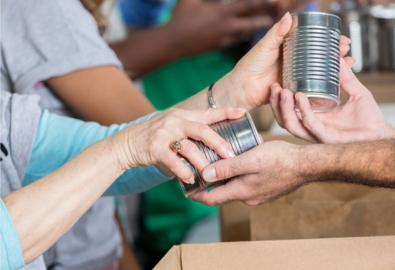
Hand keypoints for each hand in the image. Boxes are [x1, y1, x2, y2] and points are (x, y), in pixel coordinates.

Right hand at [111, 108, 244, 183]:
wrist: (126, 144)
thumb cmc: (155, 138)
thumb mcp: (173, 127)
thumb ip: (191, 133)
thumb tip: (216, 143)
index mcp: (183, 116)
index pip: (208, 113)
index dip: (226, 112)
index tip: (243, 113)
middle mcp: (175, 121)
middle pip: (202, 130)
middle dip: (219, 142)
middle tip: (231, 154)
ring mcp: (164, 134)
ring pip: (188, 147)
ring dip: (202, 161)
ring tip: (211, 172)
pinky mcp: (154, 148)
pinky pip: (172, 160)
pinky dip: (182, 170)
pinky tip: (190, 179)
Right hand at [167, 0, 274, 56]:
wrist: (174, 42)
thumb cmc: (181, 16)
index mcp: (221, 13)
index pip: (246, 6)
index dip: (261, 3)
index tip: (274, 0)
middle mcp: (226, 26)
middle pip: (252, 23)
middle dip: (265, 19)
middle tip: (279, 17)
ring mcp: (224, 38)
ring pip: (246, 33)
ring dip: (257, 28)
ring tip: (268, 24)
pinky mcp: (220, 45)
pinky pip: (236, 39)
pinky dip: (244, 35)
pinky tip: (250, 32)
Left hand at [191, 141, 304, 205]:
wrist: (307, 165)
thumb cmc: (280, 159)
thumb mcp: (249, 160)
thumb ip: (227, 169)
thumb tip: (205, 176)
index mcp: (241, 192)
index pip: (212, 199)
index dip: (196, 195)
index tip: (184, 188)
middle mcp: (249, 198)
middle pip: (222, 193)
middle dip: (209, 184)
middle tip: (199, 170)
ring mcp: (259, 195)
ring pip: (235, 188)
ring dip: (225, 178)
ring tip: (218, 162)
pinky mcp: (267, 189)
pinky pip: (247, 184)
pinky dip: (239, 176)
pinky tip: (240, 162)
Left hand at [217, 14, 351, 109]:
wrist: (242, 89)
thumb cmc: (249, 66)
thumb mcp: (265, 46)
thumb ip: (277, 33)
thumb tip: (289, 16)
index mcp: (288, 49)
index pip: (312, 41)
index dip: (327, 39)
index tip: (340, 37)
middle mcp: (294, 62)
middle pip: (320, 55)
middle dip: (336, 52)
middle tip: (347, 49)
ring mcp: (295, 76)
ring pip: (319, 70)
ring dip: (335, 67)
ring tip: (348, 63)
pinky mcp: (294, 89)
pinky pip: (313, 86)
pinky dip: (326, 84)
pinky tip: (337, 82)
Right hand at [270, 58, 394, 143]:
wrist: (383, 134)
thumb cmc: (371, 120)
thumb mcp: (356, 92)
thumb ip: (346, 77)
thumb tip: (339, 57)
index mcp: (316, 119)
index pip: (290, 111)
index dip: (279, 99)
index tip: (277, 82)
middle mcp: (314, 128)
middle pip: (285, 119)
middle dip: (275, 104)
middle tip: (274, 86)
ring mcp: (318, 134)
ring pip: (292, 125)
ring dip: (284, 108)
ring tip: (283, 90)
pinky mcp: (327, 138)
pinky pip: (310, 124)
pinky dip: (303, 110)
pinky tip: (300, 96)